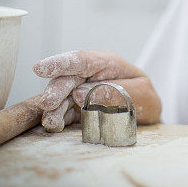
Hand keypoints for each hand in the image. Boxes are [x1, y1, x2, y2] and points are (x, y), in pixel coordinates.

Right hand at [32, 50, 160, 131]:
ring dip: (54, 109)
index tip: (39, 68)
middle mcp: (90, 76)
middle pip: (68, 79)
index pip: (82, 60)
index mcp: (107, 64)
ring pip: (62, 97)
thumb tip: (82, 94)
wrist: (148, 117)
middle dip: (55, 90)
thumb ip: (116, 92)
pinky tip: (56, 126)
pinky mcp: (77, 110)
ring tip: (51, 122)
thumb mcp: (142, 95)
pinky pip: (64, 113)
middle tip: (48, 104)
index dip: (60, 63)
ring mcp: (81, 93)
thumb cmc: (146, 99)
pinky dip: (59, 120)